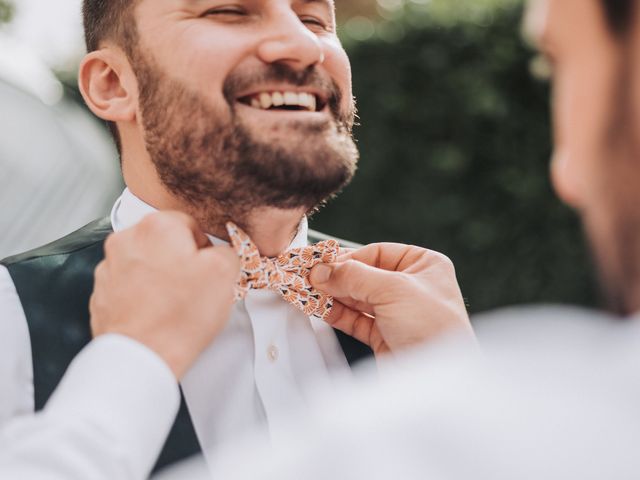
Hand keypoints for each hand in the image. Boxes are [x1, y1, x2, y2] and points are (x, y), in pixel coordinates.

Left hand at [90, 211, 239, 378]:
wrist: (142, 357)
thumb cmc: (178, 317)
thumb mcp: (224, 273)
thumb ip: (227, 251)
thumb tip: (221, 253)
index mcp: (157, 227)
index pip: (190, 224)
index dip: (204, 249)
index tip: (207, 269)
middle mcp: (127, 240)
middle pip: (165, 242)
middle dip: (180, 261)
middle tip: (194, 288)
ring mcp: (109, 267)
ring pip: (146, 263)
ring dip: (161, 277)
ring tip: (175, 303)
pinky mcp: (102, 292)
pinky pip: (130, 285)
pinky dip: (143, 295)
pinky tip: (158, 312)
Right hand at [310, 243, 471, 355]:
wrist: (439, 380)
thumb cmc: (433, 328)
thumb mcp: (392, 289)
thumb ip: (353, 276)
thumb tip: (323, 269)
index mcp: (425, 266)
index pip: (377, 253)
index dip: (348, 257)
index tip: (321, 262)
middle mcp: (413, 287)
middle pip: (364, 275)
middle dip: (336, 278)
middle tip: (309, 277)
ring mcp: (398, 313)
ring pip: (357, 299)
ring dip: (332, 296)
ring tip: (308, 292)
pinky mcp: (385, 336)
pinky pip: (355, 320)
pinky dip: (336, 314)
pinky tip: (320, 308)